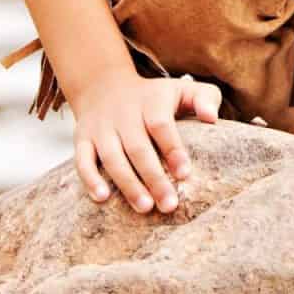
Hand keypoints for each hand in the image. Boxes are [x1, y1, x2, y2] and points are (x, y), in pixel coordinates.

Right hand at [71, 63, 222, 213]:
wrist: (104, 85)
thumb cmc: (154, 96)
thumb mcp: (182, 89)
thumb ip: (205, 98)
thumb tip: (212, 118)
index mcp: (151, 101)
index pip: (161, 124)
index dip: (172, 149)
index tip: (185, 174)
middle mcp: (124, 113)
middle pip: (138, 147)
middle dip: (153, 178)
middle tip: (169, 205)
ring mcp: (101, 127)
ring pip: (112, 157)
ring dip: (127, 183)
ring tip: (144, 207)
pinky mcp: (82, 139)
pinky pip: (82, 160)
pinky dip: (90, 178)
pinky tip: (102, 198)